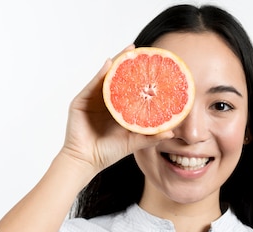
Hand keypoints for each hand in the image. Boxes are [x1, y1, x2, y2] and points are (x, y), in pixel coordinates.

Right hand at [61, 45, 173, 174]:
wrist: (87, 160)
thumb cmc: (109, 151)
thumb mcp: (134, 142)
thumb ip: (150, 136)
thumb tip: (171, 132)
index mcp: (119, 107)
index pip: (130, 87)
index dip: (139, 76)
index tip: (153, 64)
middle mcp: (106, 100)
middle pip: (118, 77)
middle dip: (128, 63)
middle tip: (140, 49)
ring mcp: (93, 99)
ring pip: (105, 77)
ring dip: (116, 62)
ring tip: (128, 51)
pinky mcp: (81, 101)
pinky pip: (92, 84)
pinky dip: (100, 74)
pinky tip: (109, 64)